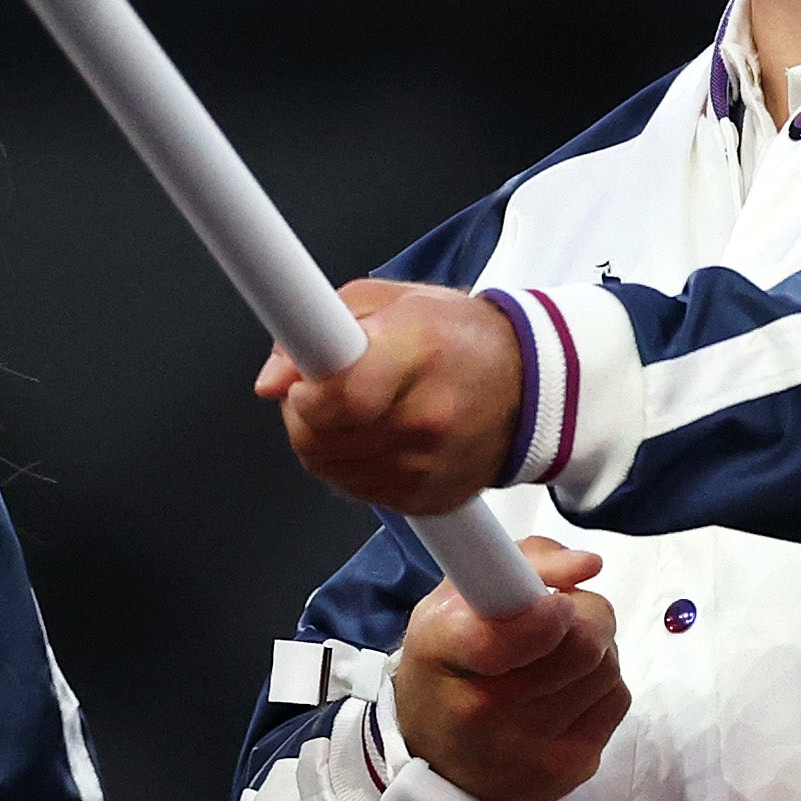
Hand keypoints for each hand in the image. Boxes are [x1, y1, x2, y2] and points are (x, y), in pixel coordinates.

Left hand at [263, 279, 526, 514]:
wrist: (528, 386)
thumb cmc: (457, 336)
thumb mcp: (390, 302)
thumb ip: (318, 324)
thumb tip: (272, 379)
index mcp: (418, 350)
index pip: (341, 394)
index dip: (306, 391)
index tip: (302, 378)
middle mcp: (427, 414)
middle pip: (321, 437)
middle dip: (304, 412)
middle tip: (321, 388)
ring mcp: (428, 464)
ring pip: (329, 468)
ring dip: (324, 440)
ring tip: (353, 410)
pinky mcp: (427, 498)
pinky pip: (356, 491)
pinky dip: (351, 466)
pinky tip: (375, 438)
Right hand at [392, 535, 629, 800]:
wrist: (442, 763)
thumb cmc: (451, 667)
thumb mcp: (457, 600)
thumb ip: (522, 561)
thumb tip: (589, 564)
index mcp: (443, 650)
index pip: (502, 638)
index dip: (544, 615)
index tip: (556, 601)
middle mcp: (482, 710)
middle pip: (582, 643)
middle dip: (587, 614)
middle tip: (565, 617)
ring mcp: (528, 749)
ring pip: (608, 668)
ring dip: (597, 650)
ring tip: (561, 657)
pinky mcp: (568, 771)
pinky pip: (617, 700)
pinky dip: (602, 685)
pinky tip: (569, 691)